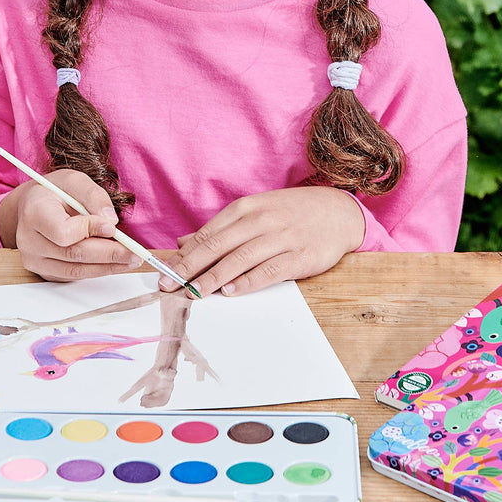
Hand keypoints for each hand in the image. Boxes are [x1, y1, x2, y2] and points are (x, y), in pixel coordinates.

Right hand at [0, 168, 140, 280]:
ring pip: (76, 270)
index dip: (89, 231)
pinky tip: (115, 263)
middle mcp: (28, 240)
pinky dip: (97, 270)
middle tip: (135, 252)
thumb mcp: (74, 180)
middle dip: (109, 254)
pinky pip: (74, 275)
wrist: (32, 206)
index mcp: (34, 212)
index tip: (112, 226)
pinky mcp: (44, 271)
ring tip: (131, 260)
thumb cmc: (54, 191)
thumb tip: (110, 220)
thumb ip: (93, 196)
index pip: (63, 231)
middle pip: (74, 254)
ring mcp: (34, 259)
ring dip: (108, 267)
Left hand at [161, 187, 365, 297]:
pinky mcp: (300, 255)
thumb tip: (183, 244)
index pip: (208, 234)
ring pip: (241, 259)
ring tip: (194, 293)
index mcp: (246, 208)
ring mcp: (282, 237)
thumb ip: (220, 230)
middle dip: (190, 267)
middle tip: (168, 286)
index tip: (163, 272)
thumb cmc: (291, 213)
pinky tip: (231, 292)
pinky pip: (270, 270)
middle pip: (219, 246)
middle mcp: (262, 220)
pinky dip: (248, 282)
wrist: (338, 212)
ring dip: (214, 277)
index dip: (184, 255)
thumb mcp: (255, 212)